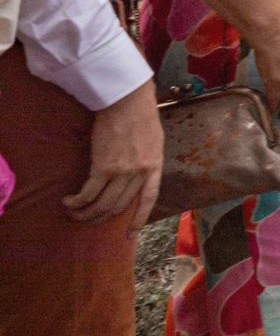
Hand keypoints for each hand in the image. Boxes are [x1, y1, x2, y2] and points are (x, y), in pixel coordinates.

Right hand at [64, 79, 162, 226]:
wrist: (128, 101)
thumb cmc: (140, 115)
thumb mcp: (154, 140)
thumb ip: (147, 160)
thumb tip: (137, 176)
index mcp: (155, 166)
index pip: (148, 200)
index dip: (138, 219)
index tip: (130, 235)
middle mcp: (140, 173)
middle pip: (119, 206)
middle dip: (101, 217)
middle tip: (87, 219)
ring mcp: (122, 172)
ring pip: (102, 204)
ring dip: (85, 213)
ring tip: (73, 213)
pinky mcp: (103, 167)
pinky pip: (88, 193)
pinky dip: (77, 201)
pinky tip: (68, 202)